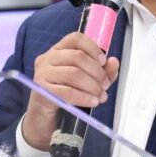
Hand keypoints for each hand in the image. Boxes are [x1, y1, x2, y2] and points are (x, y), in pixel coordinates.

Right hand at [20, 32, 119, 149]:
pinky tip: (92, 102)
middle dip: (97, 72)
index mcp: (58, 50)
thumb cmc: (65, 96)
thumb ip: (102, 71)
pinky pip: (66, 91)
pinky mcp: (41, 90)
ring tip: (100, 96)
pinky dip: (83, 97)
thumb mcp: (87, 81)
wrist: (44, 118)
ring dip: (92, 86)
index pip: (76, 38)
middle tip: (105, 85)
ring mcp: (42, 73)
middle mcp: (47, 58)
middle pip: (77, 56)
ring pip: (73, 73)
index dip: (93, 48)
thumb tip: (114, 62)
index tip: (104, 62)